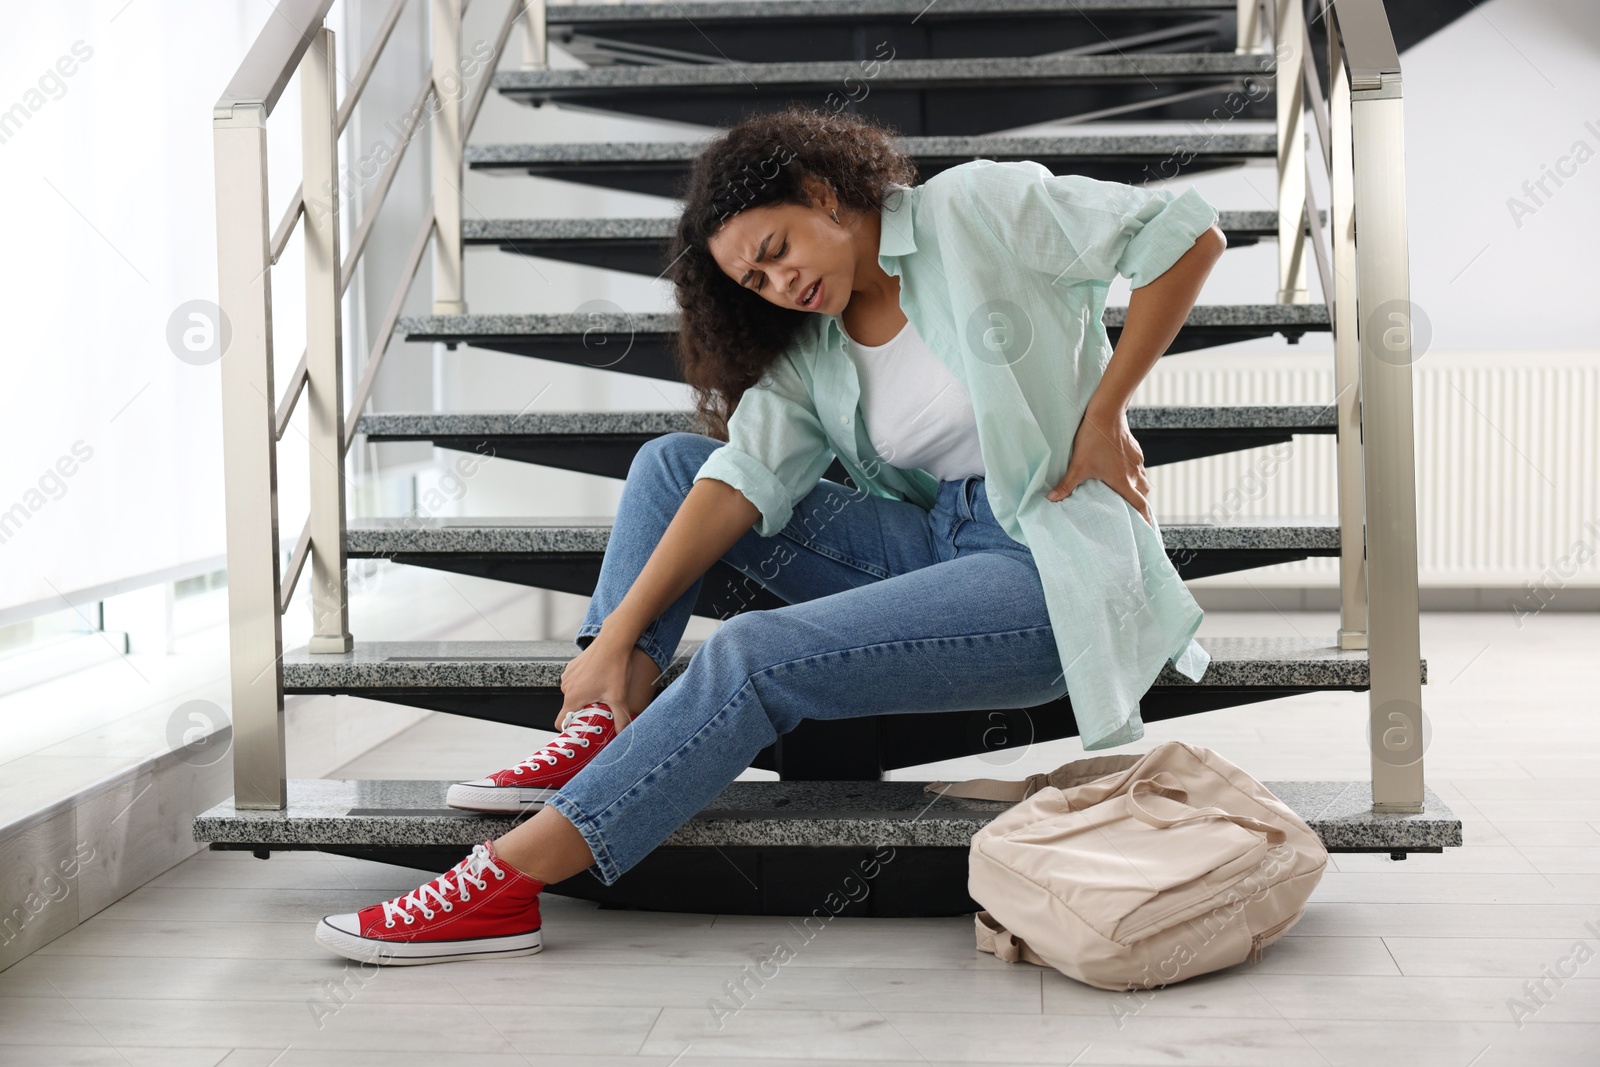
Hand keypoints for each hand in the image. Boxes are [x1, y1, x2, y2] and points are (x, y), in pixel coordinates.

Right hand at [555, 634, 638, 730]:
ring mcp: (568, 676)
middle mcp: (566, 687)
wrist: (614, 641)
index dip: (570, 729)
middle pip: (569, 709)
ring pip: (573, 695)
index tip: (582, 730)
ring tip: (601, 694)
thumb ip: (621, 719)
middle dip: (582, 712)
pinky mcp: (572, 667)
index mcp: (573, 698)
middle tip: (600, 711)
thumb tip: (622, 734)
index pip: (560, 722)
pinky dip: (584, 685)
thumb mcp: (619, 697)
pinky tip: (599, 681)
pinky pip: (575, 682)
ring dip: (584, 698)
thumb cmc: (614, 667)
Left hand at [1045, 404, 1152, 526]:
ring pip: (1143, 479)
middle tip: (1134, 510)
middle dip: (1141, 503)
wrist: (1106, 413)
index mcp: (1123, 481)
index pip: (1139, 505)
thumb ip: (1066, 485)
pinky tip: (1123, 469)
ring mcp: (1136, 460)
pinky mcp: (1135, 449)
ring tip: (1129, 492)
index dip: (1145, 518)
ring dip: (1139, 487)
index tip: (1148, 528)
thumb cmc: (1093, 440)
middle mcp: (1133, 473)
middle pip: (1144, 493)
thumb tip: (1051, 500)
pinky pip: (1139, 465)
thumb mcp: (1078, 465)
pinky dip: (1135, 471)